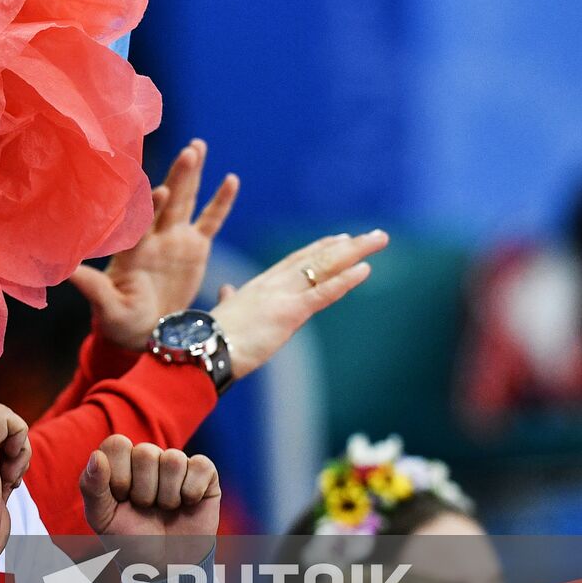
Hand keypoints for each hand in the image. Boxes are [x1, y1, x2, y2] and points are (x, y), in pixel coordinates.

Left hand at [70, 139, 238, 349]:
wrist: (145, 332)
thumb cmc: (119, 320)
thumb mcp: (106, 306)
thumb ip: (91, 287)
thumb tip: (64, 270)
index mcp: (132, 249)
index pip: (141, 223)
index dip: (150, 207)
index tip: (159, 191)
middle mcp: (153, 236)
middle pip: (168, 201)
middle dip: (178, 176)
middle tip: (189, 150)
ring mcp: (175, 238)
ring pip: (186, 201)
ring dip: (192, 175)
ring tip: (198, 146)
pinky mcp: (195, 247)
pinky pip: (211, 221)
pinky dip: (221, 202)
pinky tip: (231, 179)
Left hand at [79, 436, 219, 567]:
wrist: (165, 568)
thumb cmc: (130, 541)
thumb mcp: (102, 519)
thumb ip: (92, 487)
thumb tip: (97, 456)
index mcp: (120, 462)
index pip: (117, 444)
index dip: (119, 475)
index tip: (120, 499)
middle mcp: (148, 458)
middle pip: (146, 451)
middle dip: (143, 491)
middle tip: (145, 508)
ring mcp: (176, 464)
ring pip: (173, 459)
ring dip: (167, 495)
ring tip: (165, 509)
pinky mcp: (204, 474)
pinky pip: (201, 466)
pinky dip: (192, 492)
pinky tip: (187, 504)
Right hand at [212, 229, 388, 377]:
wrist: (203, 348)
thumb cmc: (210, 337)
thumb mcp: (224, 313)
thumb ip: (229, 301)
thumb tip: (226, 293)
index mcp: (259, 285)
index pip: (295, 261)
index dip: (319, 248)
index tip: (339, 238)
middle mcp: (274, 283)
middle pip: (316, 257)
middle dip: (346, 245)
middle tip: (373, 235)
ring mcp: (283, 295)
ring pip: (325, 266)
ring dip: (355, 252)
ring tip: (378, 239)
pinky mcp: (290, 312)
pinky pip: (324, 292)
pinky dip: (346, 280)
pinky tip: (365, 269)